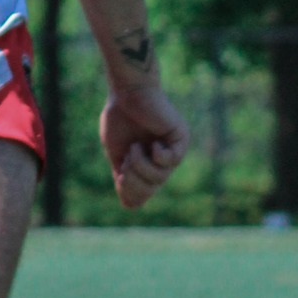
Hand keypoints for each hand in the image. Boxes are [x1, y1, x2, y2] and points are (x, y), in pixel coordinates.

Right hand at [99, 82, 189, 209]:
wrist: (128, 91)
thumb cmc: (120, 116)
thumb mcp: (117, 153)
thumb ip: (123, 176)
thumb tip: (130, 206)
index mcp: (145, 164)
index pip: (141, 195)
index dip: (129, 192)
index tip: (120, 174)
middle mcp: (161, 161)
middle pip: (149, 191)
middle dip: (133, 180)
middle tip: (126, 162)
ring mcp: (172, 151)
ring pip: (158, 178)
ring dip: (141, 165)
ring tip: (136, 147)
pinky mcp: (181, 140)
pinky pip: (170, 162)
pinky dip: (157, 156)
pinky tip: (152, 143)